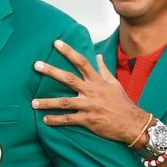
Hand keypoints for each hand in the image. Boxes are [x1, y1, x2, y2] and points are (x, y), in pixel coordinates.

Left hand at [32, 39, 150, 145]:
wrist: (132, 123)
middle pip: (69, 78)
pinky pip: (69, 119)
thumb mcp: (114, 83)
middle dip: (51, 71)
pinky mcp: (88, 120)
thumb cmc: (123, 103)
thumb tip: (98, 56)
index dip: (69, 51)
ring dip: (48, 102)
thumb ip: (104, 69)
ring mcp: (89, 105)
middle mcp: (92, 91)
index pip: (82, 62)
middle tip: (37, 65)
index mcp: (98, 81)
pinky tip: (45, 120)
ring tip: (34, 103)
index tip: (56, 43)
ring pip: (65, 102)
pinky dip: (56, 120)